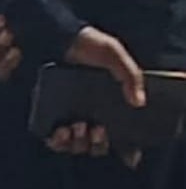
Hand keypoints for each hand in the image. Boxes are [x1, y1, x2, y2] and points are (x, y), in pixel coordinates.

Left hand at [54, 26, 145, 167]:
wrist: (57, 36)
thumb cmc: (87, 44)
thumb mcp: (113, 55)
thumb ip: (130, 75)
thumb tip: (138, 102)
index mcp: (106, 104)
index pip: (119, 135)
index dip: (125, 150)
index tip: (127, 152)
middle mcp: (88, 113)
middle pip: (96, 145)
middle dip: (98, 144)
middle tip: (97, 130)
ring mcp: (67, 115)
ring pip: (75, 145)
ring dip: (78, 144)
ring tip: (78, 128)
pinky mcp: (48, 115)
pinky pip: (53, 139)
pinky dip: (58, 142)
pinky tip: (61, 132)